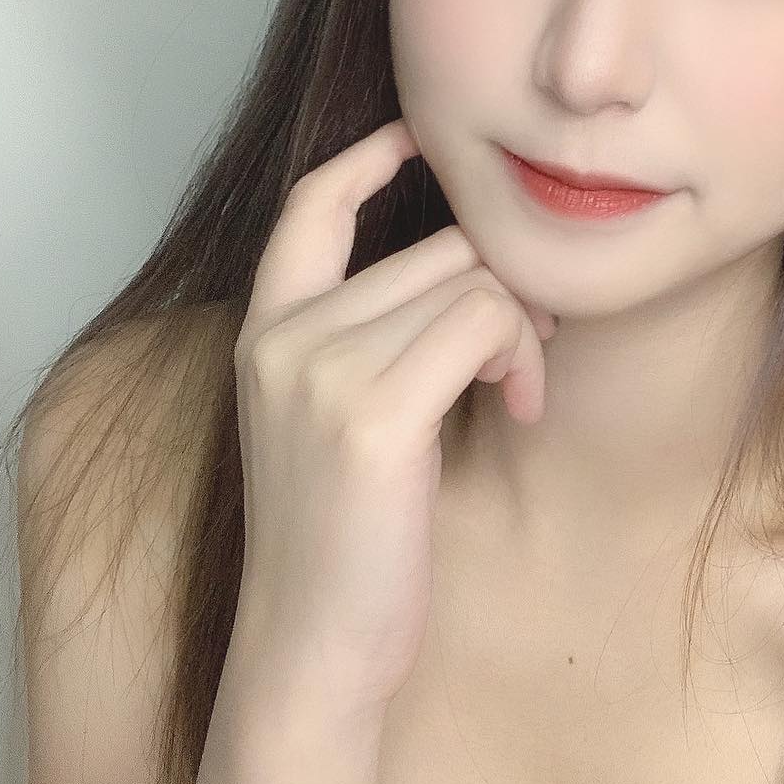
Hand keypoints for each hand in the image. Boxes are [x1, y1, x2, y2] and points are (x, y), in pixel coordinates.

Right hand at [229, 118, 555, 713]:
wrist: (311, 647)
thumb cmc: (340, 539)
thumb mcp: (331, 420)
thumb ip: (368, 336)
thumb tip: (469, 263)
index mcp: (263, 331)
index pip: (311, 205)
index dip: (368, 157)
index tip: (419, 137)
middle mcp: (282, 336)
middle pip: (436, 245)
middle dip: (501, 288)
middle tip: (519, 354)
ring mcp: (319, 370)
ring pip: (470, 279)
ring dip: (520, 331)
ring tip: (512, 393)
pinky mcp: (371, 413)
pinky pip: (484, 322)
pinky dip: (520, 357)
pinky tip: (516, 411)